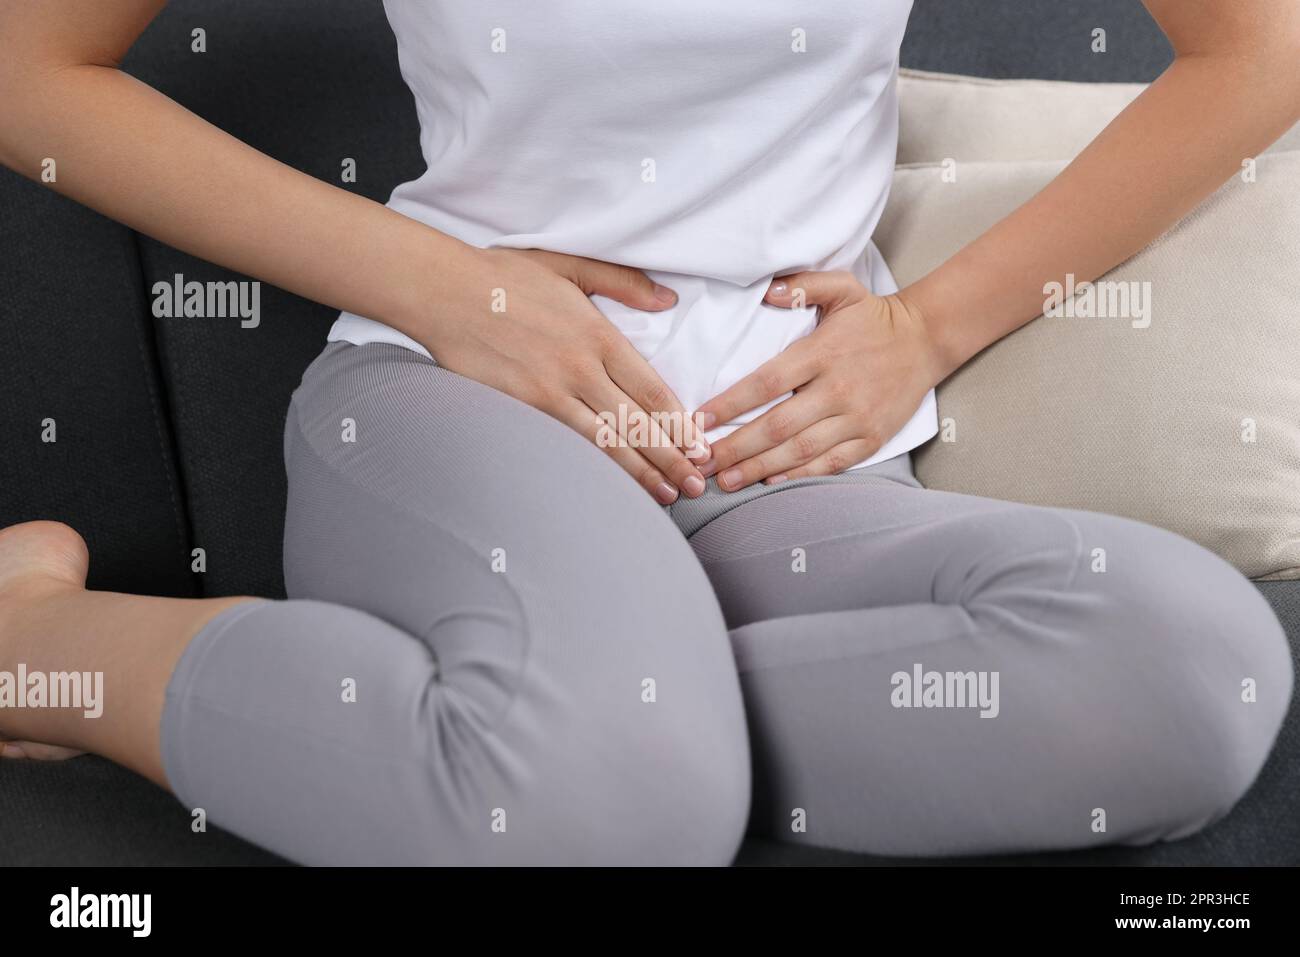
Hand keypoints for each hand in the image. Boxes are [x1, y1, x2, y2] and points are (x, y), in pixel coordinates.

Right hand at [427, 247, 710, 502]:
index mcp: (599, 334)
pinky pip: (568, 444)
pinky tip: (614, 487)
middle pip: (637, 423)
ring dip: (641, 473)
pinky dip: (596, 468)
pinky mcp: (522, 408)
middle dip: (672, 458)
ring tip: (667, 496)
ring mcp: (551, 392)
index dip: (680, 423)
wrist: (445, 292)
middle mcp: (581, 368)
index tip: (699, 445)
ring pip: (607, 441)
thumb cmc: (506, 276)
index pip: (652, 390)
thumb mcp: (571, 264)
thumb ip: (623, 283)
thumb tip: (668, 299)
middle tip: (696, 486)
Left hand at [693, 271, 942, 490]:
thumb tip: (765, 290)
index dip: (730, 403)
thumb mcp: (843, 288)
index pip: (766, 382)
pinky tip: (772, 481)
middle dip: (736, 448)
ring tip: (728, 480)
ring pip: (800, 450)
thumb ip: (803, 284)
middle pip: (777, 426)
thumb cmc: (874, 317)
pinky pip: (831, 462)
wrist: (927, 340)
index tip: (700, 419)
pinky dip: (800, 474)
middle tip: (704, 463)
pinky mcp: (872, 437)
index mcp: (822, 353)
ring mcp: (856, 417)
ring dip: (760, 468)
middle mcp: (837, 389)